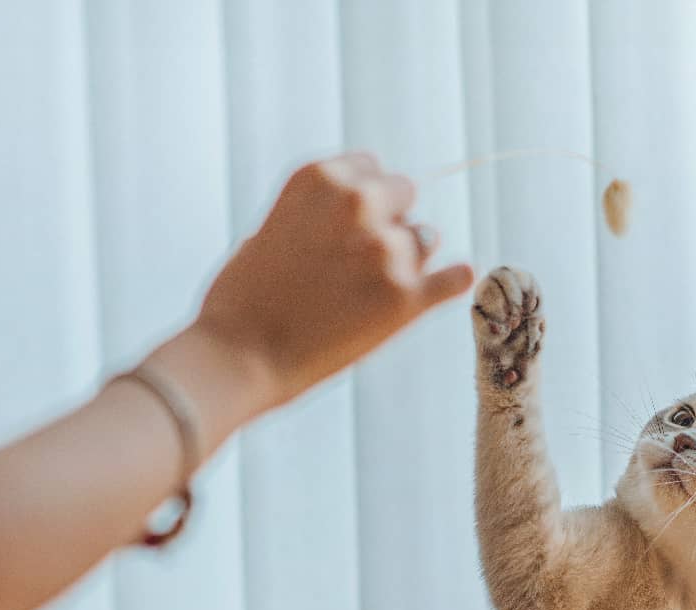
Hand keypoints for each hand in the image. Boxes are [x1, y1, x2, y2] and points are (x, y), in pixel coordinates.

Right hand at [195, 152, 472, 410]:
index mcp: (322, 178)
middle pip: (404, 192)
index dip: (362, 197)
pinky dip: (452, 281)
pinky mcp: (408, 298)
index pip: (371, 166)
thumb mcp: (273, 225)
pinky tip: (449, 283)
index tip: (347, 224)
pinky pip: (456, 277)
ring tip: (368, 290)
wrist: (239, 358)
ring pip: (426, 238)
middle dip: (388, 219)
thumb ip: (321, 211)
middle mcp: (359, 203)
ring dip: (408, 257)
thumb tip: (367, 212)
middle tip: (359, 259)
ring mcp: (387, 250)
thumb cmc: (245, 297)